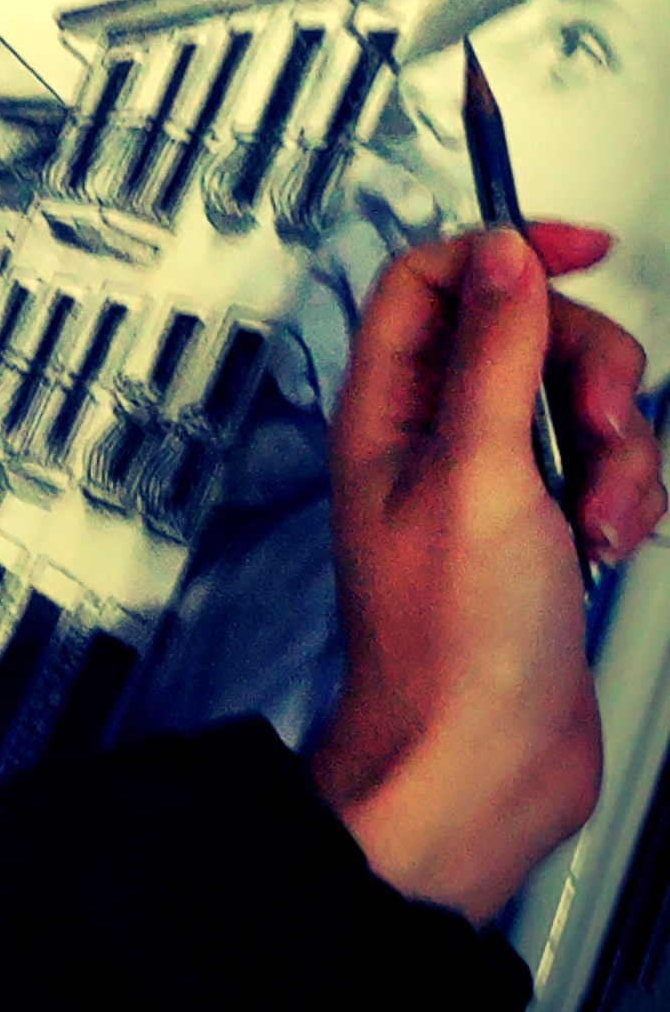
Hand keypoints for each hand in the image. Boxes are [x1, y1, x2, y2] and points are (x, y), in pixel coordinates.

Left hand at [308, 225, 664, 923]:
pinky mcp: (542, 528)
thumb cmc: (450, 642)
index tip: (583, 247)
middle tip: (591, 432)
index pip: (431, 280)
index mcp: (387, 408)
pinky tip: (606, 548)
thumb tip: (501, 254)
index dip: (502, 248)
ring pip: (578, 405)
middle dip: (586, 372)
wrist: (483, 764)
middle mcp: (432, 437)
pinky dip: (623, 499)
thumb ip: (491, 353)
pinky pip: (602, 470)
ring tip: (597, 520)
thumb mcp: (476, 472)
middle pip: (526, 333)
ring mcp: (491, 483)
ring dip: (616, 452)